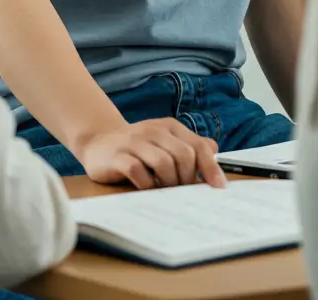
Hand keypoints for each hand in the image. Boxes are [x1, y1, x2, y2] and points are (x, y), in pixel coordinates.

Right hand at [74, 118, 227, 189]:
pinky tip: (147, 188)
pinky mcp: (118, 156)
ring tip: (165, 191)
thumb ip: (188, 145)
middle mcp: (154, 131)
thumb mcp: (164, 142)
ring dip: (169, 183)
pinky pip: (138, 171)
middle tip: (182, 191)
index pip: (198, 145)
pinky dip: (147, 184)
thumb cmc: (138, 147)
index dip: (210, 167)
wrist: (99, 141)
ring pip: (164, 163)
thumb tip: (214, 150)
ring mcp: (135, 142)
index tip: (218, 187)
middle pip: (184, 155)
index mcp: (169, 127)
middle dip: (187, 178)